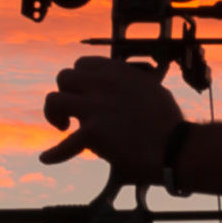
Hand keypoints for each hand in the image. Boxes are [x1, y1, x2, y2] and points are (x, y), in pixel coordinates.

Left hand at [39, 57, 182, 169]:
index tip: (84, 94)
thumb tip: (125, 88)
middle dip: (65, 93)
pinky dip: (54, 154)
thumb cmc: (169, 122)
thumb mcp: (151, 89)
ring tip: (62, 127)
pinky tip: (46, 158)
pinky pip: (64, 144)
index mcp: (118, 72)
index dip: (79, 80)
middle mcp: (103, 84)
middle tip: (73, 111)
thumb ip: (131, 84)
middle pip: (64, 77)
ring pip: (54, 100)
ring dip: (54, 114)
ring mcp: (96, 107)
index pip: (83, 64)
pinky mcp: (93, 132)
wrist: (175, 147)